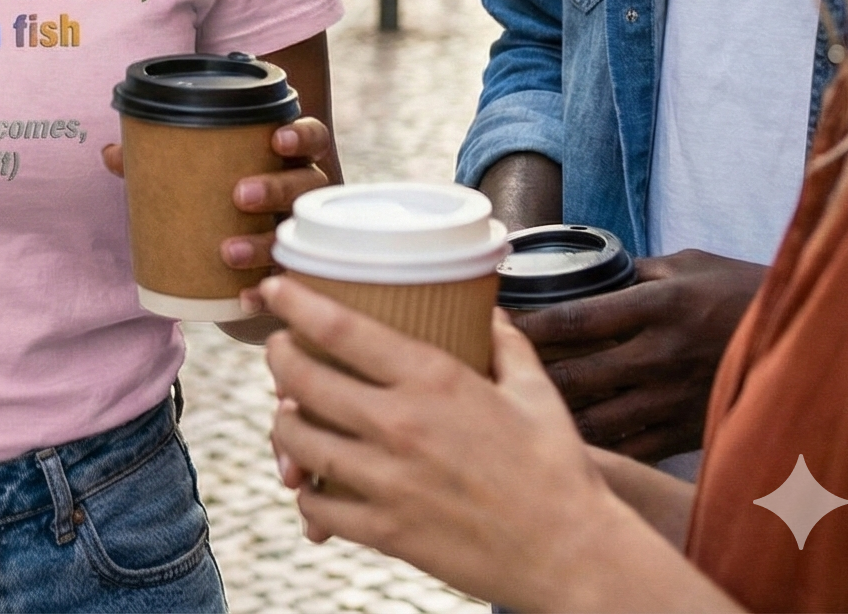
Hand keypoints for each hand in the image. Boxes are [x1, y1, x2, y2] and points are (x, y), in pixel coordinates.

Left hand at [102, 115, 333, 330]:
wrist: (244, 276)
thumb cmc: (224, 209)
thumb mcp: (200, 183)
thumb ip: (160, 163)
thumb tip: (111, 152)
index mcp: (289, 162)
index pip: (312, 137)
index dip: (301, 135)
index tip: (276, 139)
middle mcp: (307, 197)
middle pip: (308, 184)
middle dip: (276, 187)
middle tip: (240, 194)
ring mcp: (309, 239)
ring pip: (299, 236)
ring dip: (265, 242)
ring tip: (227, 251)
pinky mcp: (299, 280)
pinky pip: (292, 287)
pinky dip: (265, 292)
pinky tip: (244, 297)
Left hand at [260, 277, 648, 611]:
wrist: (574, 559)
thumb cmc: (558, 472)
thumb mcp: (536, 392)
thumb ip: (505, 344)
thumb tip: (489, 308)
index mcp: (433, 380)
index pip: (339, 328)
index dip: (294, 303)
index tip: (273, 288)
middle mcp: (400, 424)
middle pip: (301, 378)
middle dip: (278, 357)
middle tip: (279, 351)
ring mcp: (388, 481)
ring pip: (298, 440)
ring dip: (283, 422)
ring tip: (289, 413)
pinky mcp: (388, 532)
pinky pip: (319, 507)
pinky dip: (306, 493)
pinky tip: (311, 483)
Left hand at [512, 251, 764, 460]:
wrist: (803, 339)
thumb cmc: (739, 290)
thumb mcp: (686, 264)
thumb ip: (635, 271)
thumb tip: (586, 271)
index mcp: (657, 307)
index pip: (576, 318)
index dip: (530, 324)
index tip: (495, 323)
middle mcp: (660, 356)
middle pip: (578, 373)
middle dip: (529, 374)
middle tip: (490, 370)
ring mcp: (674, 398)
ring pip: (599, 416)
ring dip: (556, 412)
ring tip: (516, 406)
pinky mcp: (689, 430)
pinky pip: (633, 445)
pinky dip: (597, 443)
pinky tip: (566, 437)